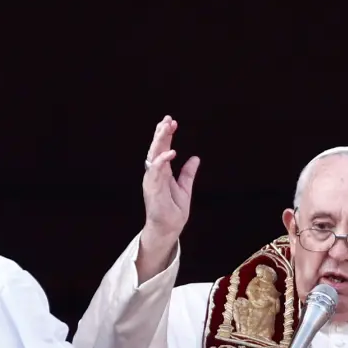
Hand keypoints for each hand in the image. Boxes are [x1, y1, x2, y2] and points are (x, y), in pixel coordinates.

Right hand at [141, 115, 199, 250]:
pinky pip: (156, 171)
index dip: (166, 135)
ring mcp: (152, 180)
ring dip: (160, 140)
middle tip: (168, 119)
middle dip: (161, 132)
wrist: (169, 228)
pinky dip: (162, 160)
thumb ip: (188, 173)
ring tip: (167, 128)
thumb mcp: (185, 188)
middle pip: (156, 148)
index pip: (162, 148)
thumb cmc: (173, 211)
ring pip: (153, 155)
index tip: (172, 121)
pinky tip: (170, 151)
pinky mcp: (153, 188)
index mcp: (162, 172)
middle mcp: (155, 173)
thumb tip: (195, 158)